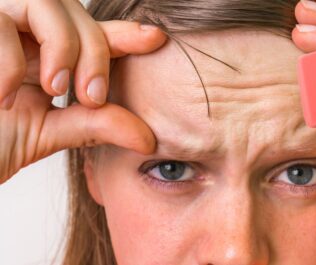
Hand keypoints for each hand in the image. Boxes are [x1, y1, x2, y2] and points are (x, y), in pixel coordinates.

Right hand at [0, 0, 166, 183]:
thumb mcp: (46, 133)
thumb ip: (95, 126)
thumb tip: (148, 137)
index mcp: (46, 58)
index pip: (93, 35)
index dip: (125, 34)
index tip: (157, 38)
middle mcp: (24, 37)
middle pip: (77, 14)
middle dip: (95, 50)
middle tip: (91, 95)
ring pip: (44, 3)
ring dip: (61, 45)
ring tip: (55, 88)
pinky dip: (9, 60)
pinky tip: (5, 95)